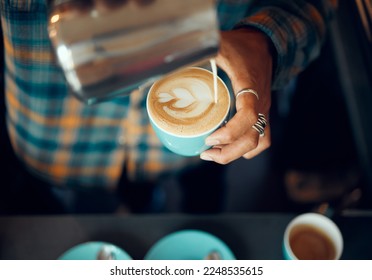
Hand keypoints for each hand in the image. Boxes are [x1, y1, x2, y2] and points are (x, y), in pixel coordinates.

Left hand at [200, 28, 272, 163]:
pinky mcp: (263, 114)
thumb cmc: (241, 46)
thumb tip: (176, 54)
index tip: (209, 138)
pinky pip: (264, 138)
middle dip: (228, 152)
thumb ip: (202, 47)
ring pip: (259, 142)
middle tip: (206, 152)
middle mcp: (261, 104)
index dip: (229, 133)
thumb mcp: (221, 43)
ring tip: (215, 152)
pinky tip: (230, 147)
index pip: (247, 118)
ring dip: (237, 152)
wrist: (264, 45)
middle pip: (253, 139)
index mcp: (250, 89)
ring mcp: (264, 111)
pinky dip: (248, 148)